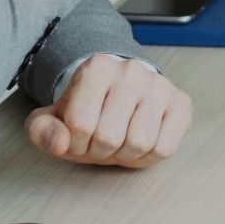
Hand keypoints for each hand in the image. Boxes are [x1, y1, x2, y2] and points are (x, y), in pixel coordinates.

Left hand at [25, 55, 191, 168]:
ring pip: (139, 142)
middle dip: (100, 150)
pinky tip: (142, 140)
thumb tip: (60, 143)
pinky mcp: (181, 103)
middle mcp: (131, 70)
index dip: (76, 142)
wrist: (120, 97)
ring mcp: (159, 85)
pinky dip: (148, 155)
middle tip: (101, 139)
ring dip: (125, 154)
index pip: (80, 125)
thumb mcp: (53, 120)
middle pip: (109, 136)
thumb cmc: (87, 111)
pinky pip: (164, 148)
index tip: (79, 134)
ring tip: (121, 139)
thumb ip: (43, 132)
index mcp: (97, 67)